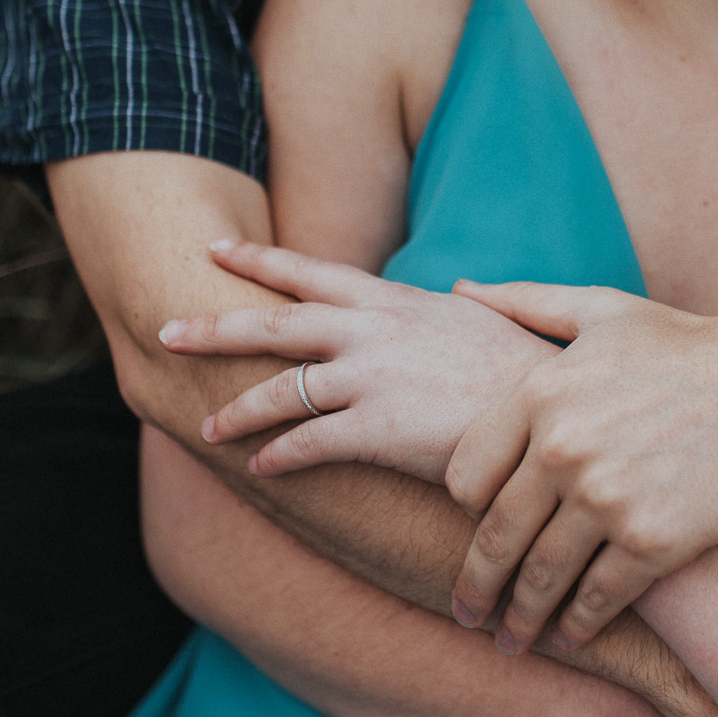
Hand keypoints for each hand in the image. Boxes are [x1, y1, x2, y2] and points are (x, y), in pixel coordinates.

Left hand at [159, 242, 558, 481]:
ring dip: (238, 409)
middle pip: (274, 323)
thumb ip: (463, 298)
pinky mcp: (378, 429)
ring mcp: (372, 378)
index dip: (259, 260)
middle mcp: (374, 332)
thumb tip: (457, 286)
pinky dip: (277, 454)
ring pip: (281, 388)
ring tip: (207, 426)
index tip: (214, 248)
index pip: (312, 272)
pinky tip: (259, 468)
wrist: (551, 416)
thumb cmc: (529, 370)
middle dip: (214, 327)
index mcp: (396, 301)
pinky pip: (308, 442)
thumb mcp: (489, 317)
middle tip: (166, 331)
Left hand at [444, 281, 717, 652]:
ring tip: (514, 641)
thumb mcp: (603, 309)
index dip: (467, 513)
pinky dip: (579, 625)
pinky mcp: (656, 539)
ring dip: (523, 617)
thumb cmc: (693, 343)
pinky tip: (572, 636)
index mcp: (540, 392)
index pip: (465, 477)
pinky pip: (599, 598)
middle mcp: (563, 446)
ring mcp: (608, 497)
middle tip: (468, 615)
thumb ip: (525, 303)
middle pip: (495, 538)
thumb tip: (459, 291)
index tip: (478, 533)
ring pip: (542, 576)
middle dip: (476, 587)